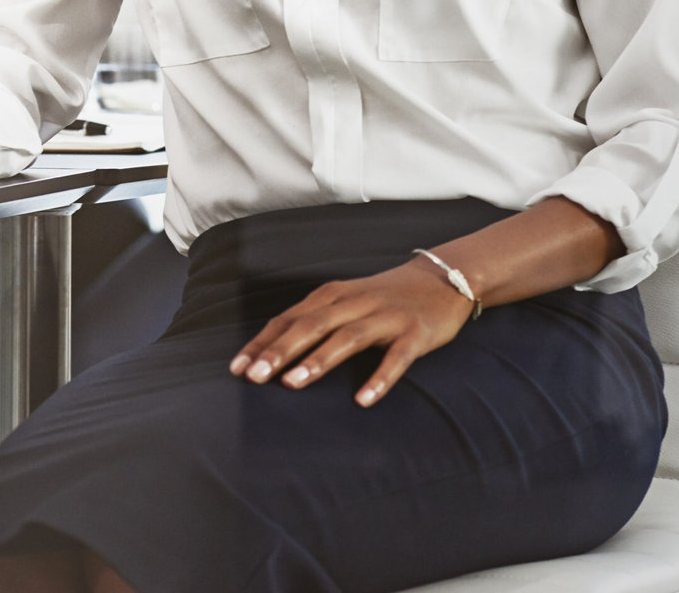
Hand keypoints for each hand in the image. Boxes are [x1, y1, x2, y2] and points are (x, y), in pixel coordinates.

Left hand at [228, 255, 473, 405]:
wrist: (442, 278)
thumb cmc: (383, 297)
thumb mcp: (346, 301)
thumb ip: (316, 320)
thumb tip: (274, 349)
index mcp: (332, 296)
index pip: (289, 319)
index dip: (263, 343)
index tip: (237, 368)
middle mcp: (354, 303)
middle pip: (310, 326)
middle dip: (280, 351)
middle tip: (254, 376)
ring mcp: (384, 317)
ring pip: (346, 338)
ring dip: (318, 360)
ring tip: (293, 383)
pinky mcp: (414, 334)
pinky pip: (396, 359)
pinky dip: (379, 378)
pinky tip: (363, 399)